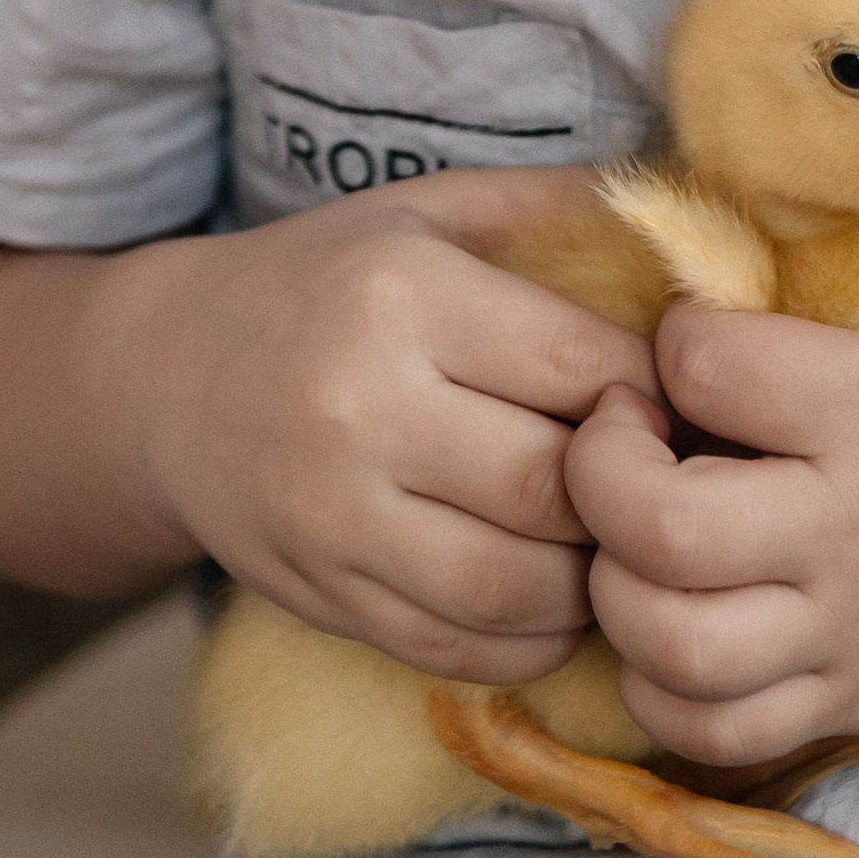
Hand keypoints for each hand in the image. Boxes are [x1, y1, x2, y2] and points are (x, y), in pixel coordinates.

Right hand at [108, 167, 658, 679]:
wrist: (160, 381)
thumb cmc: (325, 282)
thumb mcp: (428, 211)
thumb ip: (556, 208)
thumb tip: (698, 230)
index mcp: (404, 297)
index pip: (583, 367)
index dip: (655, 393)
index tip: (671, 397)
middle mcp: (361, 411)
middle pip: (553, 489)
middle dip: (631, 495)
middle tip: (659, 483)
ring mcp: (333, 520)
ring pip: (514, 589)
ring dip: (589, 580)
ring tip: (611, 543)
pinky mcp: (320, 598)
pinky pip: (458, 649)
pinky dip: (528, 639)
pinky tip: (550, 596)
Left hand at [566, 253, 858, 763]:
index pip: (710, 369)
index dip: (674, 336)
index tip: (694, 329)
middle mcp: (856, 533)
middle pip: (657, 529)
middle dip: (599, 471)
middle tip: (623, 429)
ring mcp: (851, 634)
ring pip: (670, 649)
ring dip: (616, 589)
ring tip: (635, 531)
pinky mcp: (856, 704)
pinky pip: (714, 734)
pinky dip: (659, 688)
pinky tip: (670, 623)